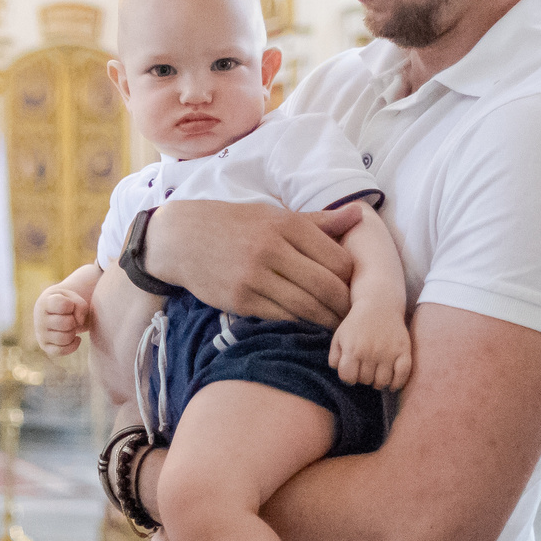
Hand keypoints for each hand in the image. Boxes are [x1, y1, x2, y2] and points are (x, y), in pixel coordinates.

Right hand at [34, 283, 90, 355]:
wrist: (54, 311)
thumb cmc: (66, 303)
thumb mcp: (74, 298)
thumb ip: (80, 306)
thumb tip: (79, 322)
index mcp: (45, 303)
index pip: (63, 305)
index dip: (72, 305)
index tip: (69, 305)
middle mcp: (39, 319)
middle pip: (67, 323)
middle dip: (74, 321)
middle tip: (71, 319)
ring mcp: (41, 334)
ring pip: (65, 338)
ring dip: (73, 333)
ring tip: (71, 328)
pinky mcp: (44, 346)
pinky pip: (60, 351)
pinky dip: (72, 346)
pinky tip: (76, 338)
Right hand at [150, 200, 361, 326]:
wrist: (181, 238)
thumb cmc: (235, 225)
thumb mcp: (274, 215)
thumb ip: (319, 221)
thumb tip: (359, 214)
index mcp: (286, 225)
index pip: (338, 259)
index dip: (352, 279)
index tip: (354, 289)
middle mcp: (271, 248)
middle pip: (327, 286)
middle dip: (345, 306)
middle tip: (352, 316)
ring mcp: (254, 276)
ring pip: (306, 306)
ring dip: (326, 321)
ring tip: (335, 326)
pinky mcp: (239, 299)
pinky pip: (281, 317)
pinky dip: (299, 324)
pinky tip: (306, 325)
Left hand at [330, 310, 413, 390]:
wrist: (379, 305)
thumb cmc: (356, 324)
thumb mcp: (339, 337)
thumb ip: (334, 357)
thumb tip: (340, 373)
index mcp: (353, 349)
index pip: (348, 378)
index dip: (348, 377)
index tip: (352, 371)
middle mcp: (370, 353)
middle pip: (365, 380)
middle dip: (363, 377)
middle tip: (365, 368)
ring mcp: (389, 353)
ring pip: (383, 382)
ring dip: (378, 382)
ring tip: (377, 374)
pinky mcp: (404, 351)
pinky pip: (402, 375)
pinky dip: (397, 383)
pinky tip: (392, 383)